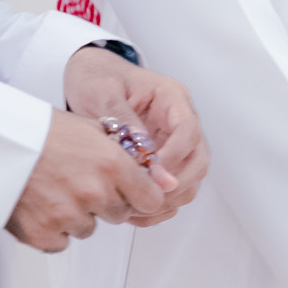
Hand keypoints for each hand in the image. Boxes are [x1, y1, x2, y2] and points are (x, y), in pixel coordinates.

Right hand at [8, 108, 170, 251]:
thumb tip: (148, 168)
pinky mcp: (44, 233)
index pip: (150, 199)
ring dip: (77, 215)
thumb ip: (122, 151)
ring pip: (88, 228)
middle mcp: (94, 192)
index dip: (142, 196)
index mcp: (111, 165)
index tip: (136, 194)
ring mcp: (69, 216)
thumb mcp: (89, 128)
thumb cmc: (37, 131)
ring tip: (54, 190)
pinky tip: (40, 205)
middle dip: (106, 203)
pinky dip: (52, 229)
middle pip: (119, 215)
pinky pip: (60, 242)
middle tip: (81, 183)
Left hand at [62, 46, 208, 223]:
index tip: (152, 173)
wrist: (89, 78)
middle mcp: (178, 122)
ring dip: (168, 198)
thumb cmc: (98, 77)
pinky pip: (171, 190)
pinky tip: (133, 210)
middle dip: (176, 184)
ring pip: (189, 180)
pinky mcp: (161, 162)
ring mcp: (172, 144)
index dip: (175, 156)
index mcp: (172, 98)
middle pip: (198, 160)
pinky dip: (157, 206)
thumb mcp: (103, 91)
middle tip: (145, 195)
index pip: (189, 130)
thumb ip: (122, 118)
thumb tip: (142, 150)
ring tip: (135, 206)